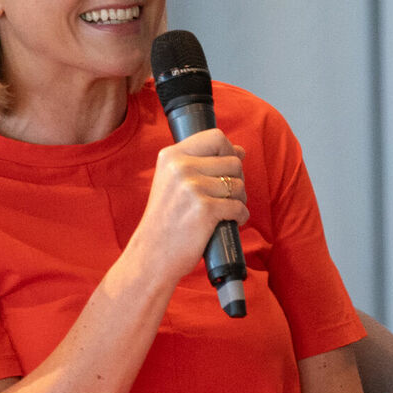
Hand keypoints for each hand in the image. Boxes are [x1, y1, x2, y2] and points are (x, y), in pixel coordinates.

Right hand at [132, 127, 246, 276]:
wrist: (151, 255)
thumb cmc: (166, 220)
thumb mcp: (172, 182)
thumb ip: (201, 163)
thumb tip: (240, 151)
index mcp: (171, 156)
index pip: (216, 137)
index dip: (229, 151)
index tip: (227, 168)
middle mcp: (181, 167)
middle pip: (233, 161)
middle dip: (237, 179)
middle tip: (226, 196)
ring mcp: (192, 188)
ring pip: (238, 184)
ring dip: (239, 199)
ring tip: (226, 210)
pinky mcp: (205, 210)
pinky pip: (239, 207)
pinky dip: (240, 216)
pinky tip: (230, 222)